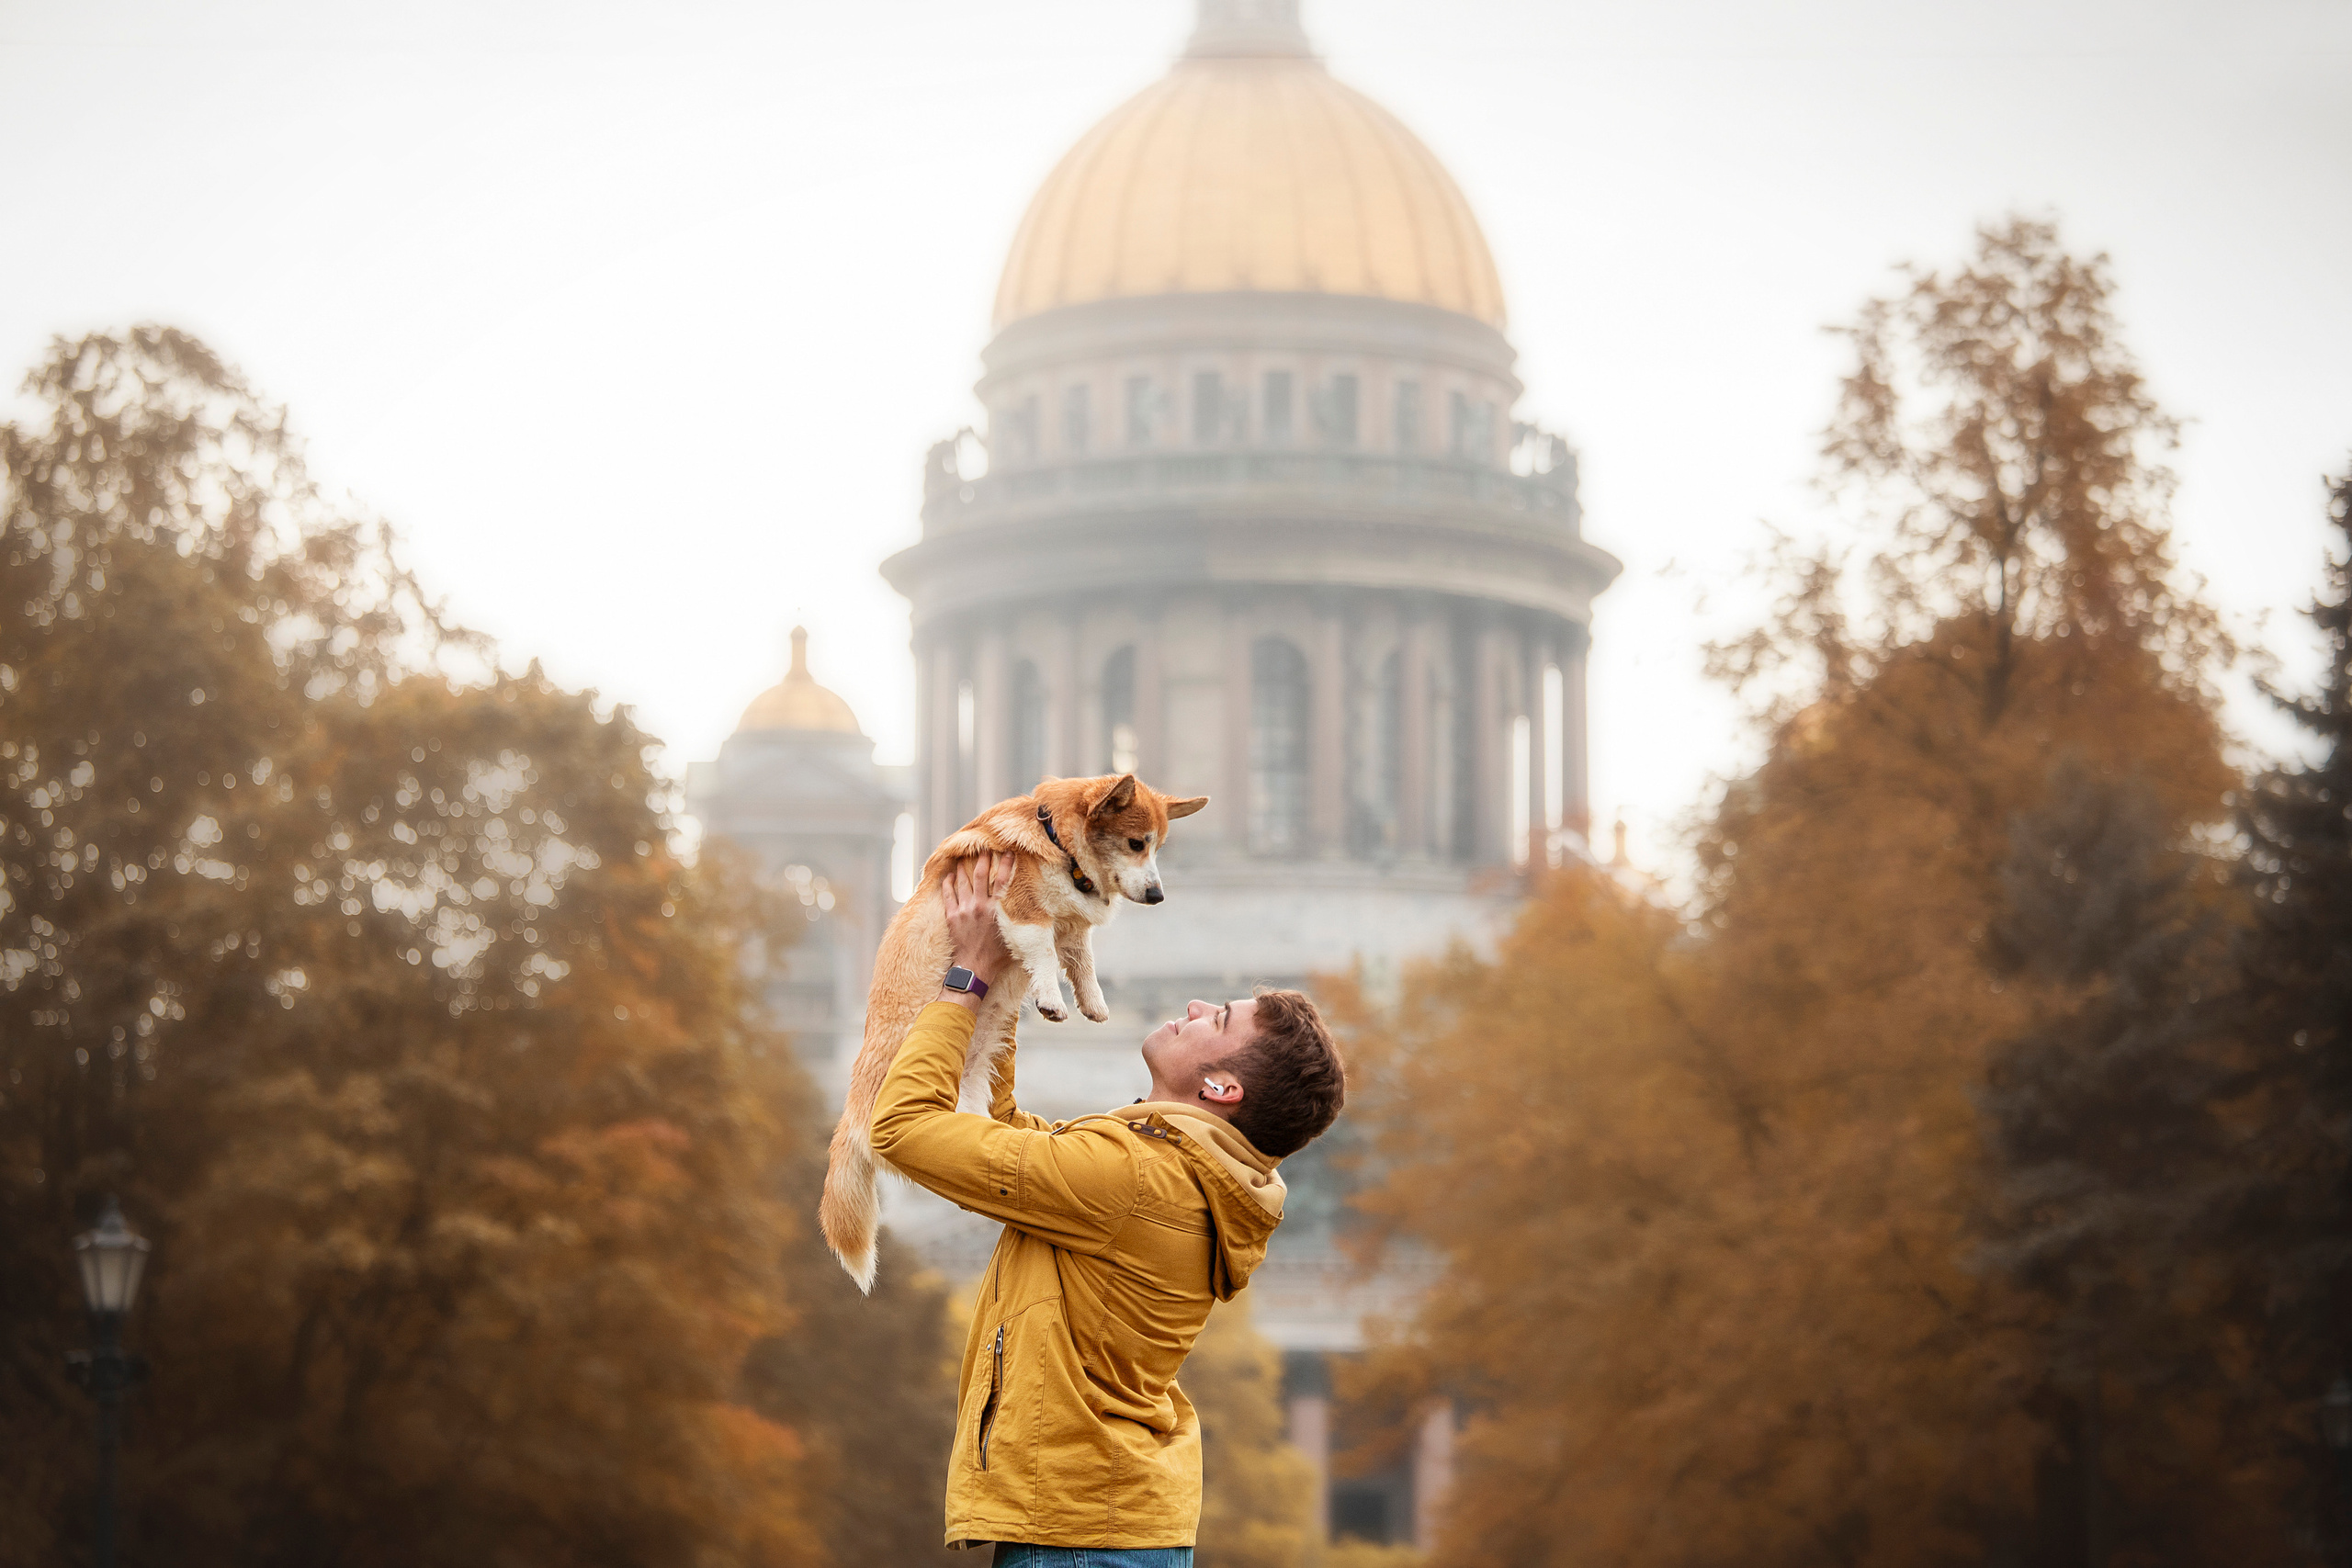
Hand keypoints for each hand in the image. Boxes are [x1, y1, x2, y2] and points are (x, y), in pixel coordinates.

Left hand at [941, 852, 1016, 993]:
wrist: (974, 969)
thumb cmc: (997, 957)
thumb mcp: (1014, 937)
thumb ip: (1021, 922)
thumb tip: (1038, 915)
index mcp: (997, 910)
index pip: (1003, 880)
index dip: (1006, 863)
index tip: (1008, 852)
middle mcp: (980, 906)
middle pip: (981, 875)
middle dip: (983, 858)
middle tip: (983, 848)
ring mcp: (964, 910)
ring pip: (962, 882)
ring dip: (963, 868)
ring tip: (964, 858)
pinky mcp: (952, 917)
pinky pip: (948, 894)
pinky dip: (948, 883)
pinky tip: (949, 876)